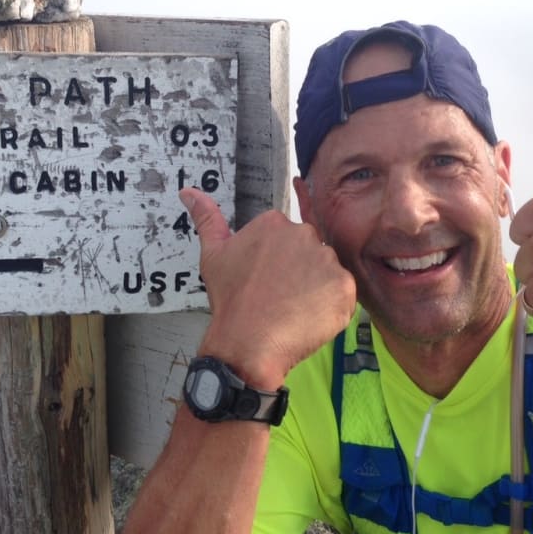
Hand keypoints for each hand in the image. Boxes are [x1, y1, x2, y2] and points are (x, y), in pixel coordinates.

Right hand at [181, 188, 356, 386]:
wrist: (247, 343)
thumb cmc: (229, 299)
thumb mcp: (212, 254)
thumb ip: (206, 218)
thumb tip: (188, 191)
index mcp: (275, 222)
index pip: (286, 238)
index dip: (278, 263)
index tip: (266, 280)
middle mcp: (304, 233)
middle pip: (309, 251)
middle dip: (298, 272)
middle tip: (278, 296)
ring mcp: (327, 260)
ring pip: (326, 272)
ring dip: (315, 289)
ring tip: (292, 309)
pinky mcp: (344, 287)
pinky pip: (342, 294)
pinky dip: (330, 307)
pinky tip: (308, 318)